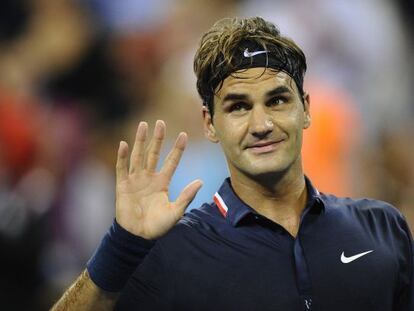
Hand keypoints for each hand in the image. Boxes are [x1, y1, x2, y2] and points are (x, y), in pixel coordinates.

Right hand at [115, 120, 201, 239]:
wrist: (138, 236)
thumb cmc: (158, 226)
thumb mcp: (176, 211)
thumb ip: (186, 196)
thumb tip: (200, 181)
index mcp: (162, 182)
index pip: (171, 161)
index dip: (177, 149)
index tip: (184, 134)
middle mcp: (149, 177)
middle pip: (154, 153)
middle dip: (157, 138)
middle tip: (160, 122)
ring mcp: (135, 180)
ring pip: (138, 156)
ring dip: (140, 141)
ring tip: (143, 125)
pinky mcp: (123, 186)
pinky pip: (122, 168)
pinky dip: (122, 156)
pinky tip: (123, 144)